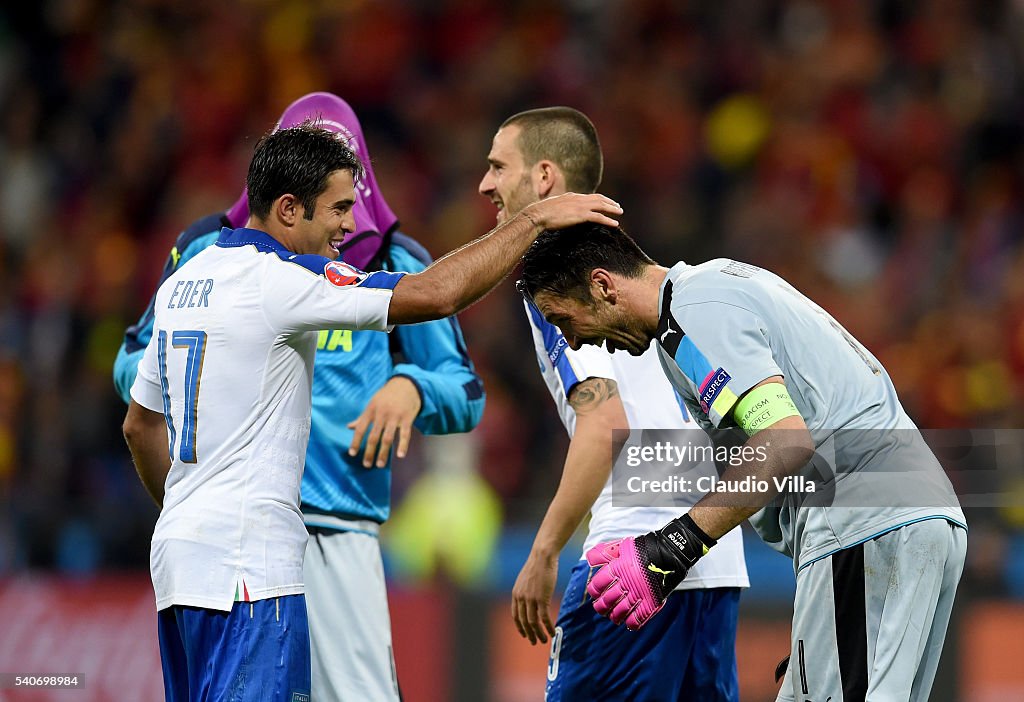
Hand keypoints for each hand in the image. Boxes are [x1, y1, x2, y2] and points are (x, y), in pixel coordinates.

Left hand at [348, 376, 421, 467]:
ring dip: (383, 453)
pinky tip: (400, 455)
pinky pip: (404, 434)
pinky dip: (402, 445)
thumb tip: (349, 427)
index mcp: (371, 410)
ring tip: (380, 465)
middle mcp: (381, 414)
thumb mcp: (373, 403)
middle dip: (369, 452)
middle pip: (373, 436)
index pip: (361, 428)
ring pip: (387, 438)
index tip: (352, 454)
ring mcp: (394, 416)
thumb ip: (362, 417)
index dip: (356, 442)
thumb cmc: (387, 396)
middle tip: (367, 465)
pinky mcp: (407, 418)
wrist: (406, 384)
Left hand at [511, 551, 558, 644]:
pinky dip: (548, 627)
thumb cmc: (537, 566)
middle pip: (524, 622)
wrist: (542, 556)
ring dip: (539, 633)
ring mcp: (530, 599)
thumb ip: (525, 591)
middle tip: (535, 642)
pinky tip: (552, 631)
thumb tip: (530, 600)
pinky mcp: (541, 598)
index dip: (520, 627)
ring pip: (533, 622)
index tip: (524, 634)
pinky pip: (544, 618)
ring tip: (545, 640)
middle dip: (530, 634)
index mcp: (516, 594)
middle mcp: (521, 598)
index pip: (516, 615)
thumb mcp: (526, 580)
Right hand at [521, 193, 621, 230]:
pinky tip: (615, 224)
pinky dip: (608, 220)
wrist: (538, 214)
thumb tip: (559, 212)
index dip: (600, 199)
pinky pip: (599, 217)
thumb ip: (560, 207)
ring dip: (612, 209)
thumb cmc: (541, 213)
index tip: (606, 202)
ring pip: (602, 206)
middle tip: (618, 206)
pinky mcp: (581, 215)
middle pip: (599, 198)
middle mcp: (578, 198)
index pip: (589, 196)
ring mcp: (580, 206)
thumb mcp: (552, 207)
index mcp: (571, 196)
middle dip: (609, 202)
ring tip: (620, 213)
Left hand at [584, 515, 714, 630]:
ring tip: (613, 617)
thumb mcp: (621, 546)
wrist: (669, 552)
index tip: (595, 593)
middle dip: (601, 606)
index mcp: (617, 568)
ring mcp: (639, 593)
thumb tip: (589, 560)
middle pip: (607, 600)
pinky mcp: (651, 602)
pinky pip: (637, 618)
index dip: (594, 590)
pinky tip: (628, 622)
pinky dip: (631, 623)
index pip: (598, 584)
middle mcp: (626, 582)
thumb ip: (603, 553)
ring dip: (614, 616)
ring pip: (620, 611)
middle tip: (600, 608)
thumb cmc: (643, 549)